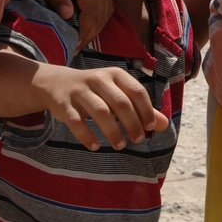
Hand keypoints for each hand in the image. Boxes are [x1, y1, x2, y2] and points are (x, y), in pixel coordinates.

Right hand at [33, 63, 169, 150]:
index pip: (136, 91)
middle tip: (138, 140)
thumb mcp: (117, 93)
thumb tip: (164, 125)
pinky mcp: (64, 104)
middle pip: (120, 102)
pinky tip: (95, 146)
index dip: (146, 110)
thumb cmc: (95, 91)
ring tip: (120, 146)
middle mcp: (98, 79)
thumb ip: (140, 109)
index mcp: (115, 75)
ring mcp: (80, 91)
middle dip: (132, 123)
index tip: (149, 128)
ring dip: (112, 131)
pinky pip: (76, 121)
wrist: (56, 83)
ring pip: (100, 112)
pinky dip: (86, 135)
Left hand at [69, 0, 113, 50]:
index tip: (74, 46)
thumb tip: (67, 16)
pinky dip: (98, 21)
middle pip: (100, 16)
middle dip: (88, 35)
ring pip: (105, 14)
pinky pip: (106, 9)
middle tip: (76, 50)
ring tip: (81, 43)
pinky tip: (89, 28)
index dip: (84, 33)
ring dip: (94, 30)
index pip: (91, 13)